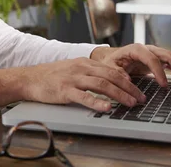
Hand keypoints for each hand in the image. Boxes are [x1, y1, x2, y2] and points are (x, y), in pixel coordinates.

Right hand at [0, 58, 146, 111]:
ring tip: (130, 103)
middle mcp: (81, 68)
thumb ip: (90, 73)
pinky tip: (107, 108)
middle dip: (129, 88)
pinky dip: (97, 102)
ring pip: (102, 84)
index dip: (128, 80)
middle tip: (141, 98)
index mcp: (84, 62)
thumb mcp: (73, 69)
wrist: (29, 78)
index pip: (112, 69)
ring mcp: (73, 79)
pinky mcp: (64, 90)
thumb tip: (110, 80)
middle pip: (111, 76)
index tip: (138, 90)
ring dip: (119, 94)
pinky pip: (84, 96)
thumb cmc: (51, 76)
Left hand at [90, 44, 170, 86]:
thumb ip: (117, 73)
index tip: (164, 85)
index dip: (159, 72)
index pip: (152, 59)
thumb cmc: (111, 62)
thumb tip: (127, 80)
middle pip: (168, 55)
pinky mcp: (159, 59)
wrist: (112, 57)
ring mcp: (155, 53)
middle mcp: (148, 49)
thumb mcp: (110, 67)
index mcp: (136, 49)